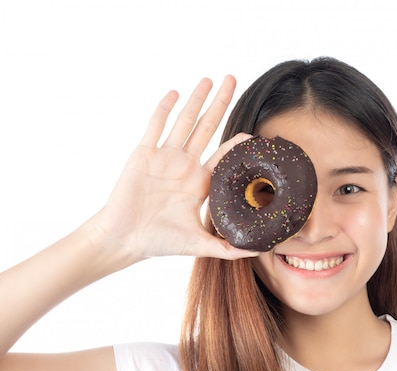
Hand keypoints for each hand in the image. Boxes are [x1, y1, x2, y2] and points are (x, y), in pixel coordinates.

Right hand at [89, 77, 256, 259]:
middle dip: (221, 103)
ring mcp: (165, 157)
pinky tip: (175, 92)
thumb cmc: (160, 242)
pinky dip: (164, 109)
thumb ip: (228, 247)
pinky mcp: (144, 154)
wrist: (124, 239)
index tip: (256, 133)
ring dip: (196, 99)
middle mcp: (186, 165)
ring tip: (210, 78)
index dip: (240, 143)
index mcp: (201, 182)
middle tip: (234, 79)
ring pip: (185, 121)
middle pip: (207, 127)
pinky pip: (155, 126)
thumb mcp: (200, 244)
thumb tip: (259, 252)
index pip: (225, 155)